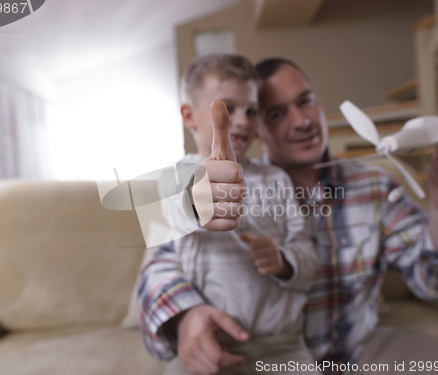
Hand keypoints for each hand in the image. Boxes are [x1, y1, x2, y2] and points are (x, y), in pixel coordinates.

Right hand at [177, 305, 249, 374]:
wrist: (183, 316)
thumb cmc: (203, 315)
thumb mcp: (219, 315)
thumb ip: (233, 327)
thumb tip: (247, 338)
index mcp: (200, 335)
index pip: (218, 357)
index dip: (232, 361)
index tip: (242, 359)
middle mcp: (190, 347)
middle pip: (214, 367)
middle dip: (225, 362)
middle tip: (226, 349)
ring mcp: (185, 355)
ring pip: (207, 373)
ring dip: (217, 365)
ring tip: (217, 351)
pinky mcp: (183, 360)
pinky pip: (199, 372)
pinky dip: (208, 367)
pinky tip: (209, 355)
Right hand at [191, 100, 245, 230]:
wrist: (199, 197)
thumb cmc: (214, 171)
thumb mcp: (220, 150)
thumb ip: (221, 128)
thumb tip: (218, 101)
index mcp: (202, 169)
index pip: (237, 172)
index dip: (238, 172)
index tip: (228, 172)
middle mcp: (197, 189)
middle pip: (239, 191)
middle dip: (239, 188)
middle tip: (228, 186)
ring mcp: (201, 208)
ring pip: (237, 208)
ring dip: (237, 203)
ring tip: (226, 198)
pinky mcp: (207, 225)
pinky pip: (233, 223)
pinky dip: (234, 218)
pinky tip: (224, 211)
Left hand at [239, 233, 291, 278]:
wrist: (278, 260)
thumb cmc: (264, 249)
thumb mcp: (258, 242)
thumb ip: (249, 238)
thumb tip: (240, 235)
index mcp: (269, 240)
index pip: (253, 244)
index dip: (252, 248)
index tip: (258, 248)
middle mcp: (274, 248)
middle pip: (254, 254)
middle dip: (255, 256)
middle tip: (260, 256)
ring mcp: (276, 258)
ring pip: (258, 263)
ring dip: (257, 263)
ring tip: (263, 261)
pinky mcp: (277, 267)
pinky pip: (264, 271)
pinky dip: (261, 270)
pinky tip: (265, 267)